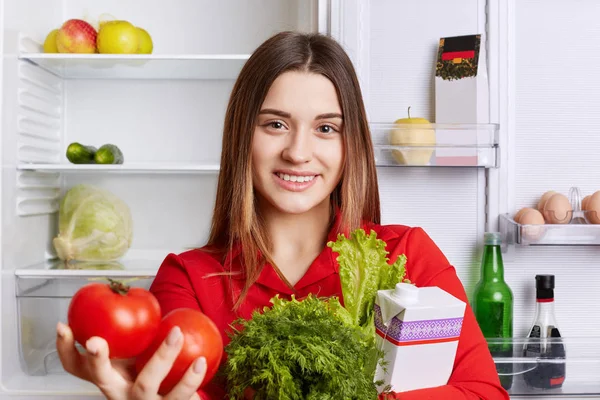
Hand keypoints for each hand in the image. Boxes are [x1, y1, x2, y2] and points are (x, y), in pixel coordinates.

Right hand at [56, 322, 206, 399]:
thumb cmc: (157, 374)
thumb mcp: (140, 356)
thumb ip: (135, 333)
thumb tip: (132, 292)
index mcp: (111, 378)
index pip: (77, 368)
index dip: (65, 349)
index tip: (62, 326)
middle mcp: (120, 393)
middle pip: (101, 379)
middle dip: (96, 359)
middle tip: (96, 341)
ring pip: (145, 384)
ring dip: (161, 357)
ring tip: (176, 333)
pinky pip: (180, 396)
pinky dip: (191, 379)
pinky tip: (201, 361)